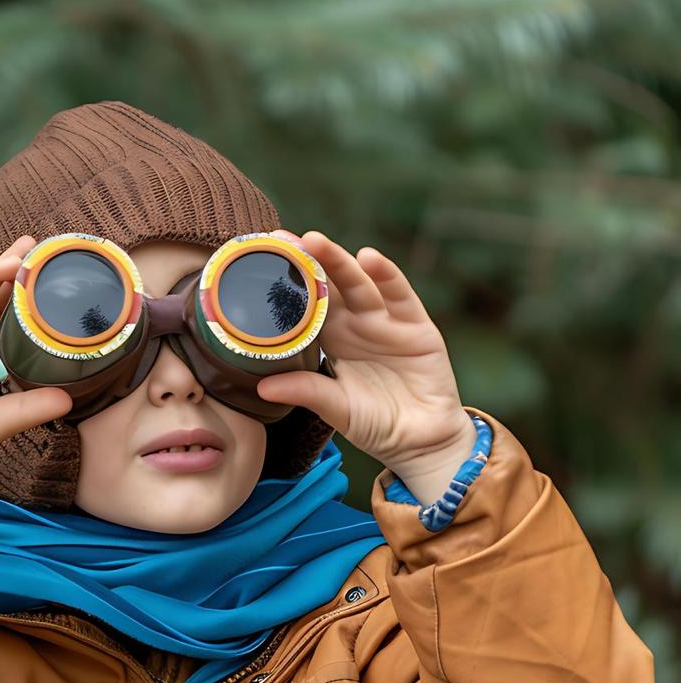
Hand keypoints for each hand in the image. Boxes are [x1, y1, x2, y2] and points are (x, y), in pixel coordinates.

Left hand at [255, 229, 475, 502]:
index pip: (305, 306)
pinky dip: (387, 277)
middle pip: (329, 286)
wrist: (421, 442)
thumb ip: (306, 392)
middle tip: (283, 240)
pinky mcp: (416, 327)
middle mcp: (356, 325)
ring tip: (316, 241)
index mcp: (332, 340)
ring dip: (339, 262)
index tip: (261, 263)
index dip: (286, 285)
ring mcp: (386, 323)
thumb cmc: (375, 423)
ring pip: (359, 285)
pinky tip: (369, 259)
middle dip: (308, 261)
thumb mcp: (336, 408)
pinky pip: (400, 297)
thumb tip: (262, 387)